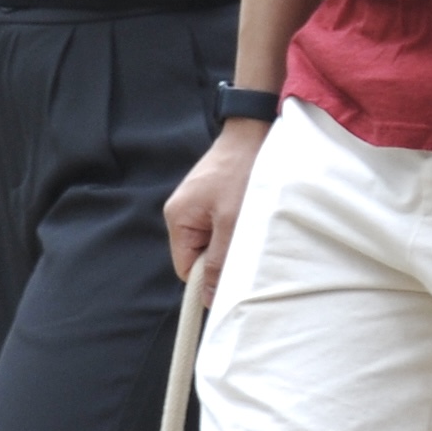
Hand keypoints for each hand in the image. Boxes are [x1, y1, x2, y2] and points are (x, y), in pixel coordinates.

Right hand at [164, 115, 261, 283]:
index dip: (207, 279)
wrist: (254, 133)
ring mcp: (196, 204)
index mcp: (178, 218)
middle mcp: (182, 212)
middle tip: (245, 245)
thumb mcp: (232, 223)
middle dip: (221, 257)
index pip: (185, 268)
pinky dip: (235, 227)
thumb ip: (219, 262)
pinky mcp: (212, 198)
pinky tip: (248, 214)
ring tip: (248, 224)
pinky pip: (219, 226)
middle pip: (198, 256)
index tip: (232, 280)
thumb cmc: (241, 173)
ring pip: (212, 242)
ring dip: (231, 241)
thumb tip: (209, 297)